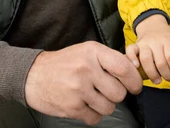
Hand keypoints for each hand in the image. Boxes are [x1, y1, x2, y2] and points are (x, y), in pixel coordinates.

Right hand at [24, 41, 141, 125]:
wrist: (33, 75)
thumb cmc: (64, 63)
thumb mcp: (86, 51)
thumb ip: (109, 60)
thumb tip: (134, 72)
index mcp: (93, 52)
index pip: (123, 68)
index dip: (135, 80)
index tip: (135, 87)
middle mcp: (86, 69)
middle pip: (119, 93)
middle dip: (115, 95)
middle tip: (105, 90)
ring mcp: (78, 89)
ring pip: (109, 107)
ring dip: (104, 105)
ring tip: (91, 96)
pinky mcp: (71, 107)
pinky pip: (95, 118)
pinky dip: (92, 114)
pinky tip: (83, 104)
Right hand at [127, 14, 169, 84]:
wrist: (152, 24)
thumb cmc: (166, 35)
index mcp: (168, 40)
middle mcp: (156, 42)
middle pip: (160, 62)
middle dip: (166, 74)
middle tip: (169, 78)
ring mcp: (144, 43)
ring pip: (146, 60)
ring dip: (152, 73)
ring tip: (157, 80)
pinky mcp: (135, 45)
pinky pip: (130, 51)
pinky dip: (132, 59)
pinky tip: (136, 67)